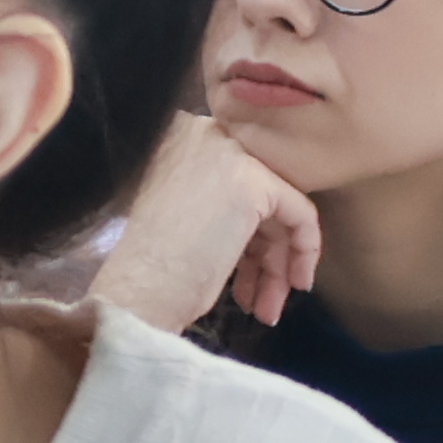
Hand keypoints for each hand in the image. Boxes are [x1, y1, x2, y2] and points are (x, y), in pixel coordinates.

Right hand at [99, 111, 319, 331]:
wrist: (138, 289)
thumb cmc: (147, 266)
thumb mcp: (174, 211)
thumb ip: (210, 198)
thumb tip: (252, 215)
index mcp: (174, 136)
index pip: (233, 178)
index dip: (246, 228)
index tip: (245, 266)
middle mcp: (202, 134)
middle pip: (259, 194)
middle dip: (264, 253)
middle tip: (262, 297)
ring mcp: (229, 156)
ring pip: (279, 210)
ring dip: (278, 264)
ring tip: (268, 308)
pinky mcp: (254, 182)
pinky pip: (300, 213)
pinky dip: (304, 250)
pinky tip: (293, 283)